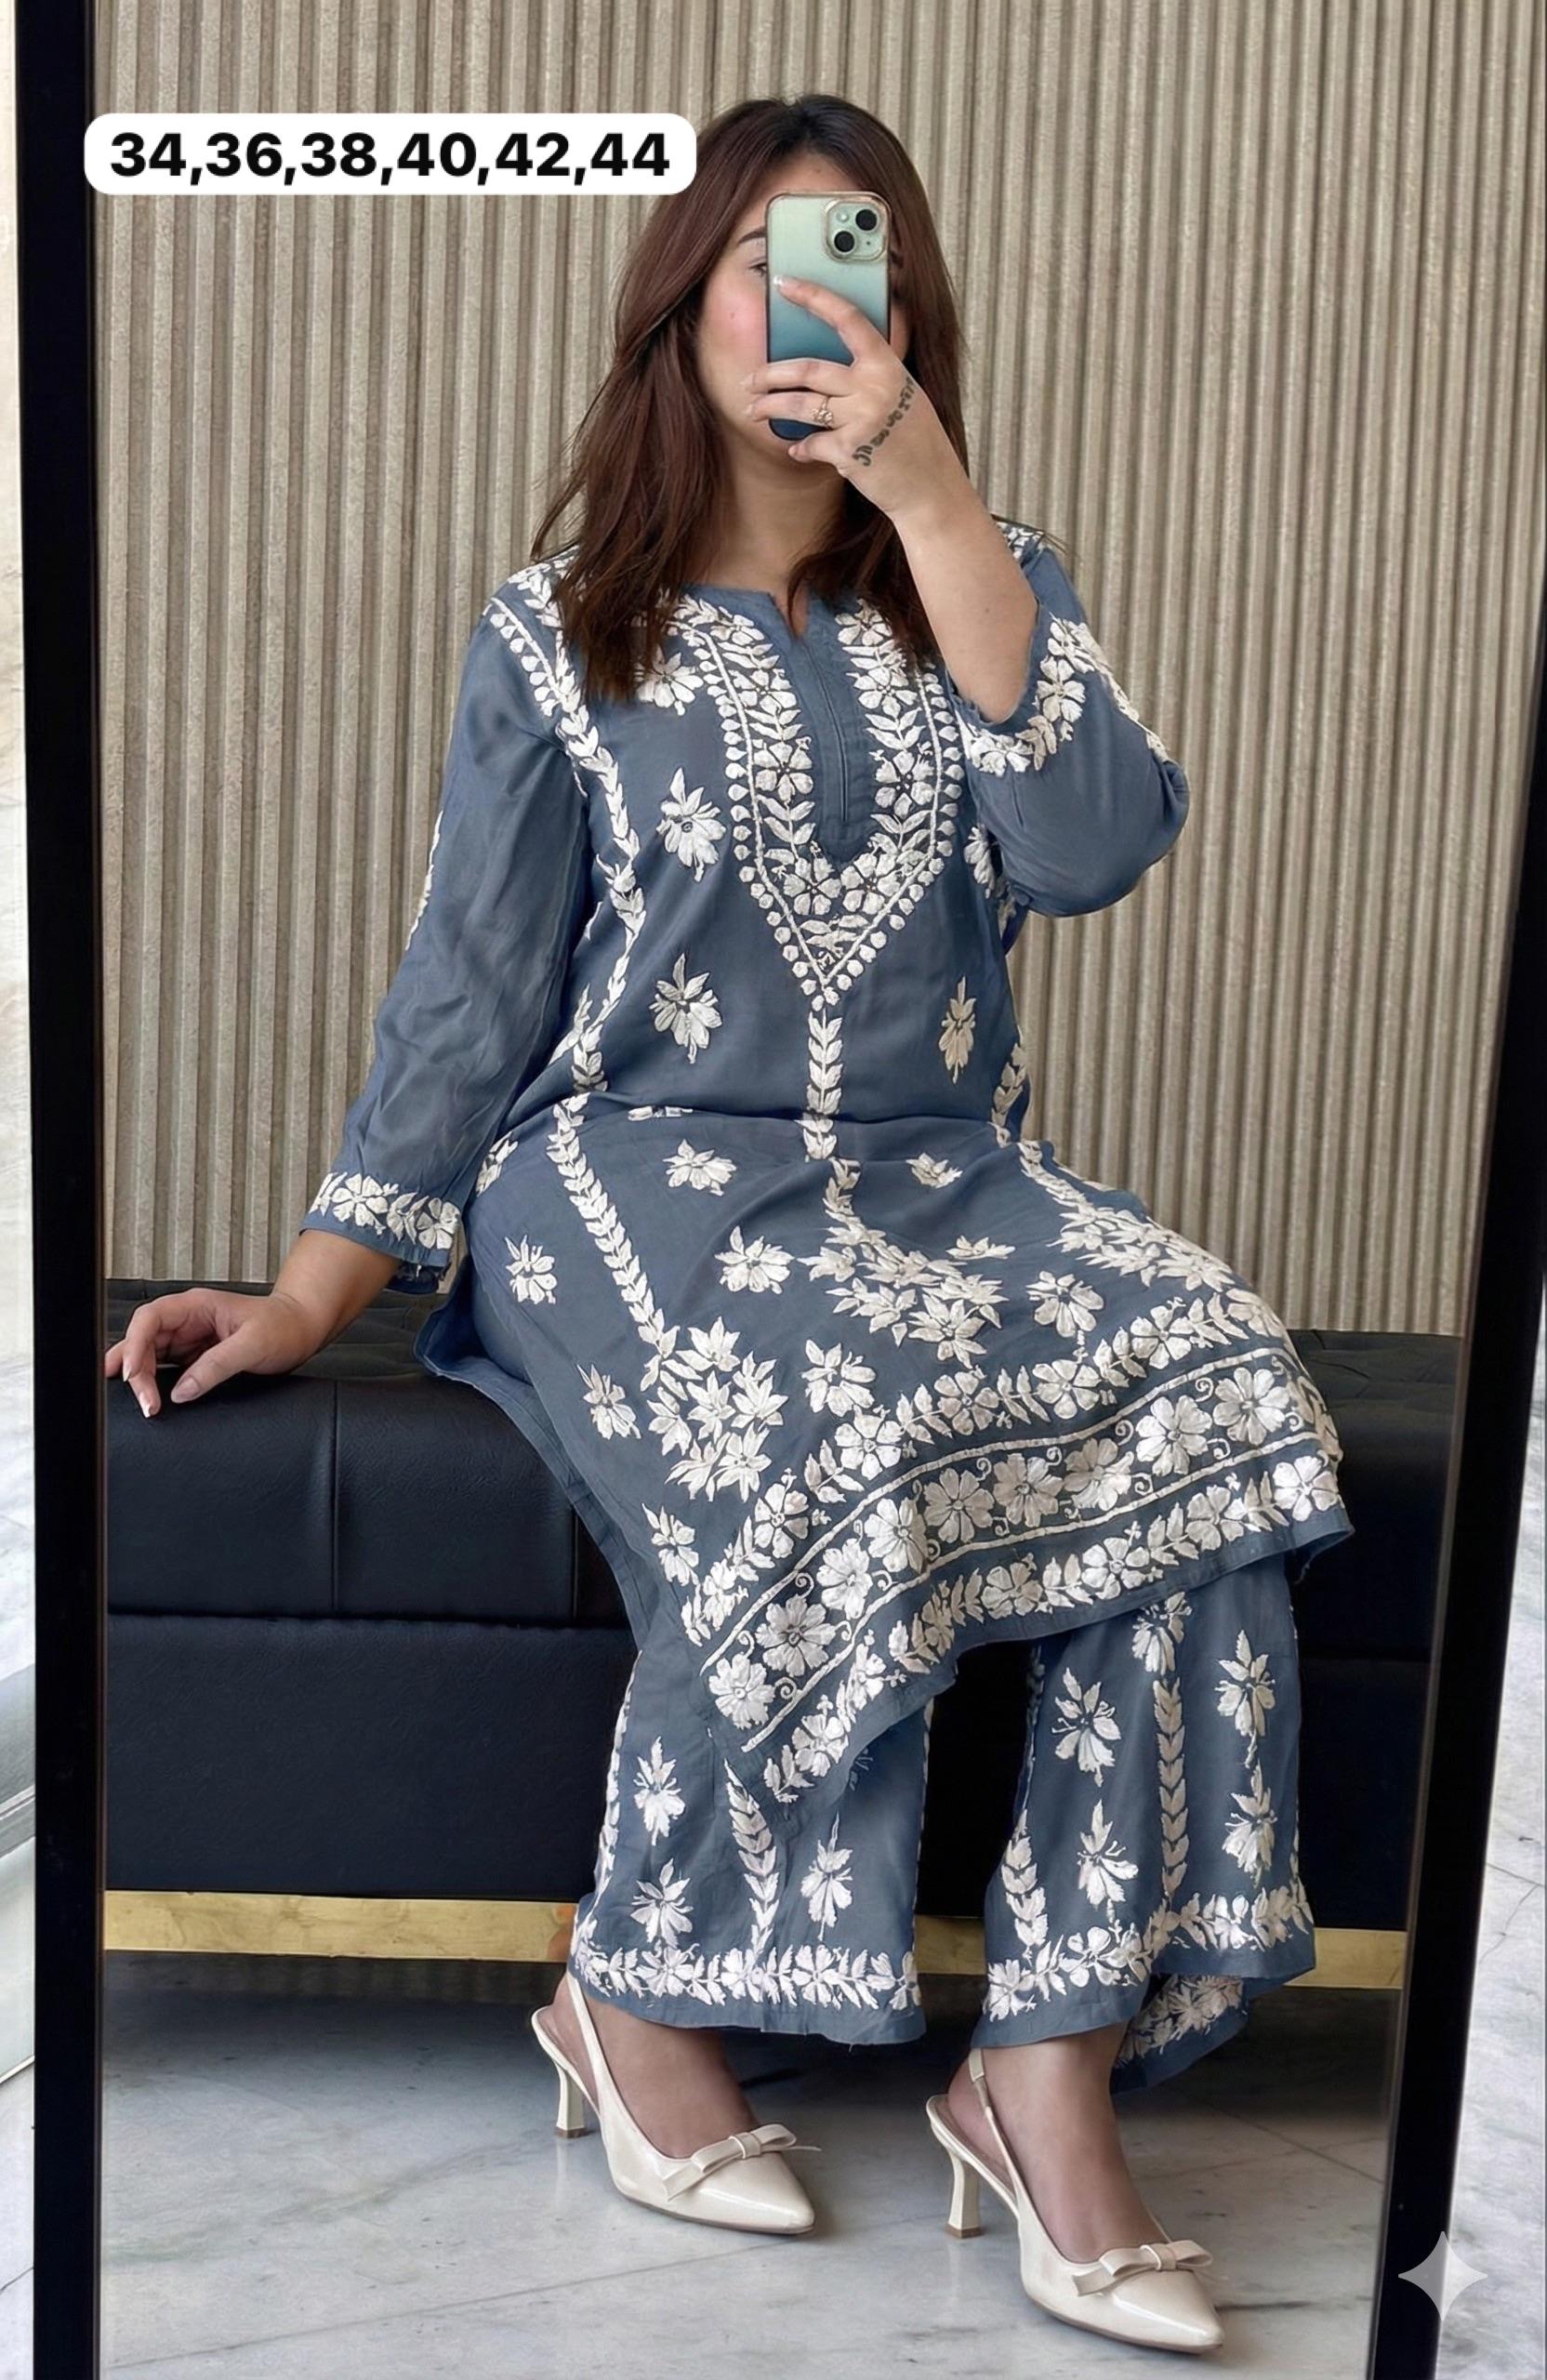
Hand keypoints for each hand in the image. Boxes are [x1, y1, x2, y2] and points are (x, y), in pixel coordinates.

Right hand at [103, 1285, 332, 1416]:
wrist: (303, 1329)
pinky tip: (150, 1397)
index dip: (133, 1345)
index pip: (149, 1319)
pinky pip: (164, 1368)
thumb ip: (216, 1366)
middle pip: (142, 1340)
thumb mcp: (252, 1345)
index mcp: (195, 1305)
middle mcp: (187, 1320)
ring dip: (141, 1379)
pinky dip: (153, 1383)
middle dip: (135, 1370)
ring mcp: (189, 1338)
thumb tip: (182, 1391)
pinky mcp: (195, 1356)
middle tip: (146, 1403)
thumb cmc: (283, 1325)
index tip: (131, 1373)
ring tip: (145, 1405)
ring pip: (149, 1355)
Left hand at [743, 272, 968, 523]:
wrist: (932, 488)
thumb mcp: (902, 396)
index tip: (784, 284)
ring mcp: (861, 419)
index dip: (813, 297)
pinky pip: (810, 444)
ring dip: (769, 408)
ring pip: (800, 405)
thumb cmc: (916, 441)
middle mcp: (874, 386)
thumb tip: (820, 370)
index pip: (846, 318)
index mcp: (887, 364)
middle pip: (807, 368)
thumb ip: (869, 377)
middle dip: (769, 374)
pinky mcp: (850, 451)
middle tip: (749, 381)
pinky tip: (798, 450)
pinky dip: (800, 449)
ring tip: (752, 411)